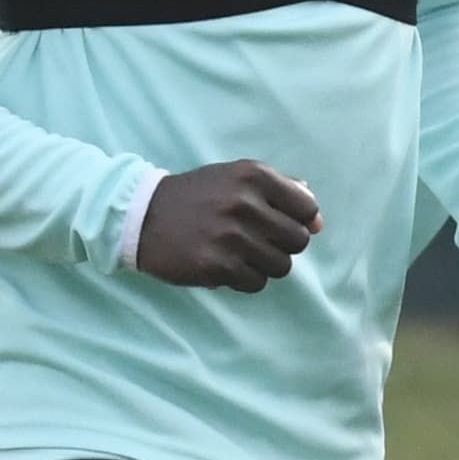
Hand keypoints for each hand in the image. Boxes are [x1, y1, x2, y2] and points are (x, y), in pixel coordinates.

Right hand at [134, 160, 319, 291]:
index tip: (274, 223)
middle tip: (255, 241)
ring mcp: (229, 236)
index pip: (307, 209)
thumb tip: (318, 223)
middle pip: (298, 241)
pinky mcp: (215, 265)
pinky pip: (255, 283)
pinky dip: (244, 279)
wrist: (140, 215)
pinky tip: (224, 265)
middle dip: (281, 245)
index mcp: (253, 176)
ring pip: (281, 266)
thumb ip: (282, 191)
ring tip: (239, 255)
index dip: (296, 221)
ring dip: (263, 265)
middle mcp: (244, 203)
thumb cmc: (197, 196)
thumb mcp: (237, 178)